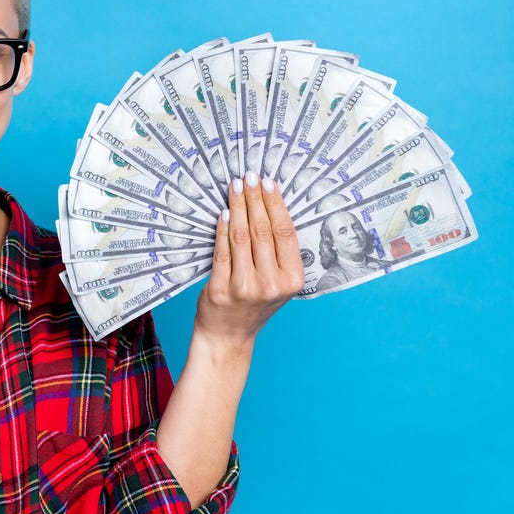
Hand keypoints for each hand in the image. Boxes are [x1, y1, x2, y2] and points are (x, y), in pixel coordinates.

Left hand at [194, 171, 303, 352]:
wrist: (229, 336)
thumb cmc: (254, 305)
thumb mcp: (277, 283)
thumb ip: (277, 253)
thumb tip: (268, 206)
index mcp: (292, 280)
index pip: (284, 232)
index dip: (275, 204)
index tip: (268, 182)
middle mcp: (271, 284)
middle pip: (263, 230)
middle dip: (255, 198)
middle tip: (249, 176)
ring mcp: (245, 287)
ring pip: (242, 237)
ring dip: (238, 207)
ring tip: (235, 187)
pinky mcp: (221, 290)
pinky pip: (222, 251)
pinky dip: (222, 229)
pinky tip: (224, 212)